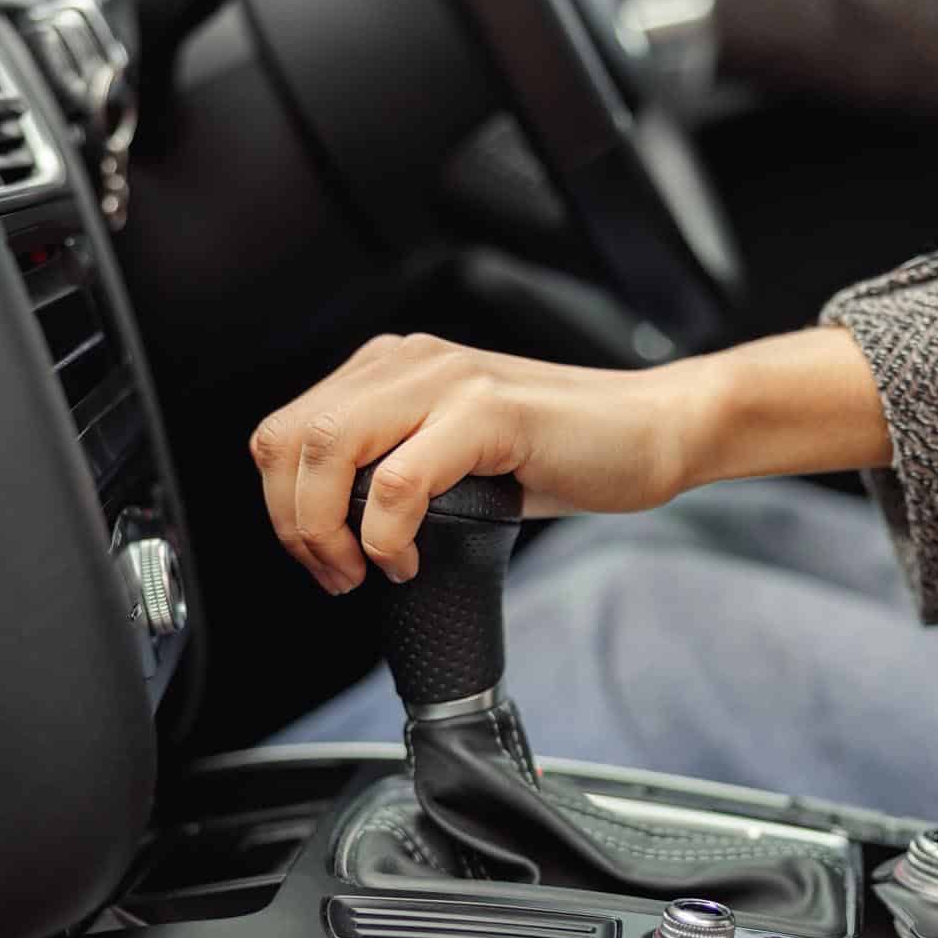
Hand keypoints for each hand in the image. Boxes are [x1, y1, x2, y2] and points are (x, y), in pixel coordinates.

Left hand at [253, 328, 889, 591]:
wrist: (655, 430)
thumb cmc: (568, 449)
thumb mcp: (459, 452)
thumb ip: (397, 465)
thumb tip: (338, 530)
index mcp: (393, 367)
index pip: (284, 430)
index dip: (283, 507)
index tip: (322, 559)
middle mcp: (409, 361)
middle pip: (288, 439)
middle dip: (294, 525)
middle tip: (338, 575)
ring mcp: (447, 381)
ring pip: (328, 451)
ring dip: (328, 530)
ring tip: (367, 570)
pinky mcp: (487, 411)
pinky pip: (396, 481)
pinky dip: (387, 535)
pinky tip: (410, 560)